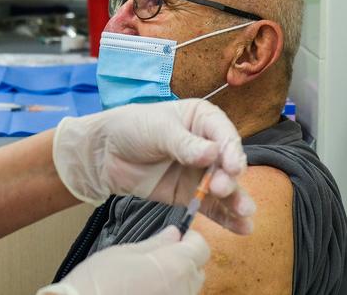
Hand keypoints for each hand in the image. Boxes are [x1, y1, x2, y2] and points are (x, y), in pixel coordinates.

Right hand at [37, 226, 208, 294]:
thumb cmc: (99, 281)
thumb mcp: (125, 252)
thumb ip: (155, 244)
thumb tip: (174, 234)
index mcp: (175, 266)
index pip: (201, 248)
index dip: (190, 239)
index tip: (175, 236)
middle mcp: (183, 289)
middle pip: (197, 270)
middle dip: (184, 259)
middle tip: (159, 253)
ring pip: (188, 288)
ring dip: (176, 278)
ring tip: (149, 274)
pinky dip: (168, 291)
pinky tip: (146, 289)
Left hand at [53, 99, 254, 233]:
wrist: (103, 153)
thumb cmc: (130, 128)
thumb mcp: (157, 129)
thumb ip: (183, 144)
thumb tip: (212, 154)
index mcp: (202, 120)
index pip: (224, 135)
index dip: (231, 151)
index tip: (232, 167)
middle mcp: (207, 145)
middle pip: (227, 163)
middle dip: (229, 178)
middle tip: (219, 188)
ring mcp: (199, 171)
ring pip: (224, 187)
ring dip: (236, 200)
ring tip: (244, 213)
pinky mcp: (188, 193)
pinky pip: (210, 206)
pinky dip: (225, 217)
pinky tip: (241, 227)